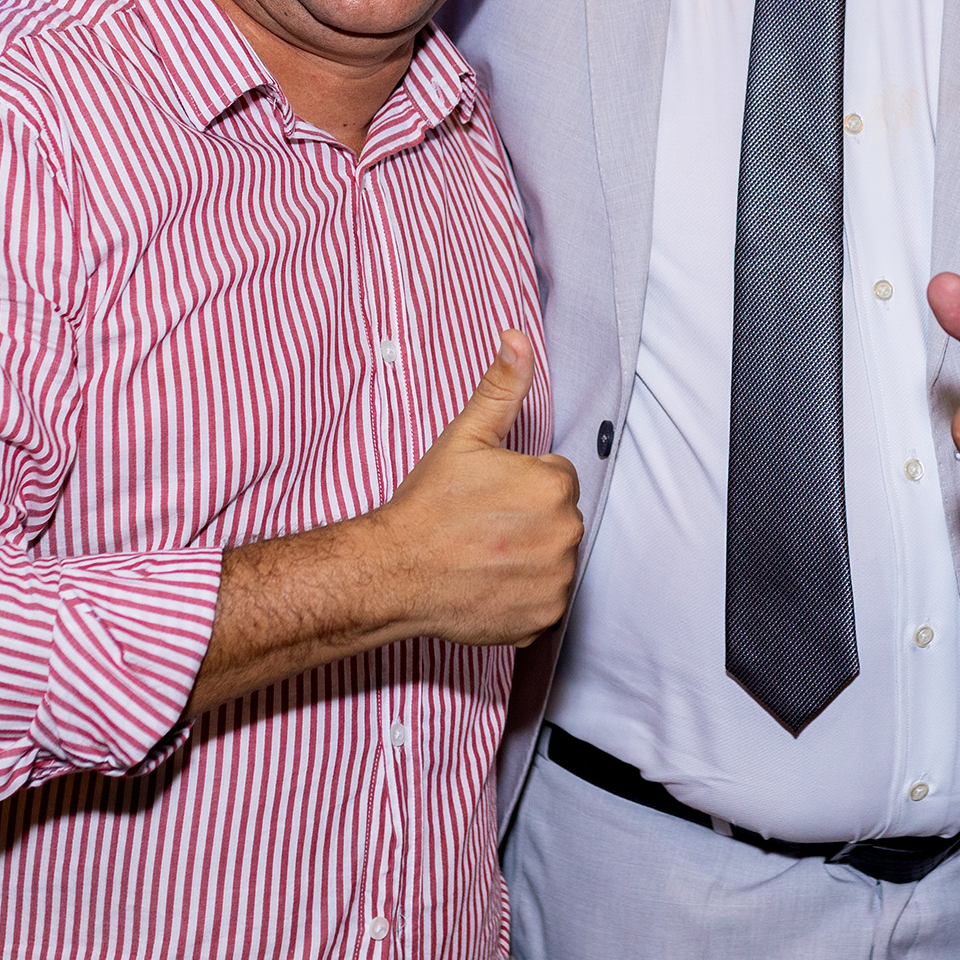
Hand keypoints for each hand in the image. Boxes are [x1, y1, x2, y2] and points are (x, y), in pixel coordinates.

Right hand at [368, 330, 582, 646]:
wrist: (394, 572)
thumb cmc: (427, 505)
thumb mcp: (464, 437)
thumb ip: (501, 387)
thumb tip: (518, 339)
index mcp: (554, 487)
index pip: (556, 478)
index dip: (520, 483)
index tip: (487, 495)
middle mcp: (566, 536)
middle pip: (559, 519)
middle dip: (529, 520)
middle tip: (482, 525)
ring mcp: (556, 583)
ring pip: (554, 559)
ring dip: (529, 557)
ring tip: (484, 554)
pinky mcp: (543, 620)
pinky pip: (545, 600)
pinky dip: (523, 595)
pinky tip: (490, 584)